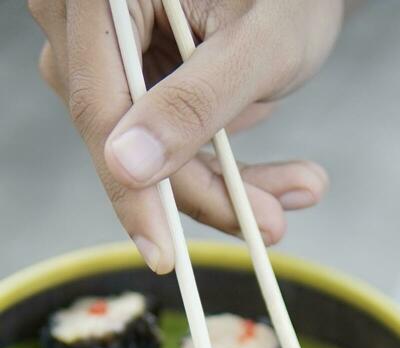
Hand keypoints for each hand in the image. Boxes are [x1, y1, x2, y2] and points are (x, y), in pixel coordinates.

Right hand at [30, 0, 341, 271]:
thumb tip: (127, 164)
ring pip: (146, 152)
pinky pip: (162, 146)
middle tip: (272, 223)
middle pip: (122, 136)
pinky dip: (218, 168)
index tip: (163, 254)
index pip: (98, 106)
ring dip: (222, 184)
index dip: (132, 190)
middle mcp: (82, 17)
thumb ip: (195, 102)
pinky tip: (275, 181)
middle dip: (204, 190)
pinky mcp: (129, 82)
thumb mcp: (255, 45)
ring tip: (299, 188)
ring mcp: (101, 53)